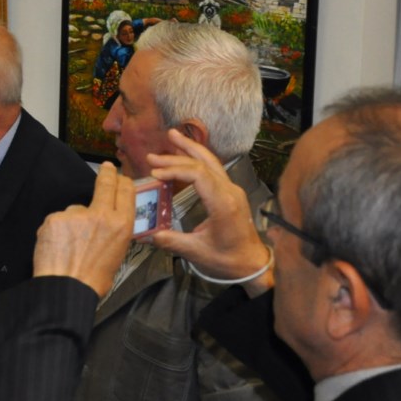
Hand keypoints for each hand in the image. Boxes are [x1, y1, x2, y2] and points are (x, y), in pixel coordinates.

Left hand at [32, 161, 136, 298]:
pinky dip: (56, 231)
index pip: (125, 192)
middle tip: (105, 168)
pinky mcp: (55, 218)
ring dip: (72, 223)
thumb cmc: (94, 278)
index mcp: (121, 225)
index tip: (118, 175)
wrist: (67, 287)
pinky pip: (58, 220)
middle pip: (104, 185)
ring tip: (69, 245)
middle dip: (106, 174)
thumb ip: (112, 232)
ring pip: (75, 210)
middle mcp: (101, 215)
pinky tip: (57, 246)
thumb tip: (105, 223)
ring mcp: (76, 214)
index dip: (122, 181)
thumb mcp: (117, 254)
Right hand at [144, 129, 272, 293]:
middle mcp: (230, 191)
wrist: (253, 265)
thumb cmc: (228, 260)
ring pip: (211, 162)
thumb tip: (147, 233)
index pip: (198, 175)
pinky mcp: (230, 193)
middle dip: (176, 156)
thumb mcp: (197, 253)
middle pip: (203, 164)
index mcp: (223, 204)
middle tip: (152, 156)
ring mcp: (232, 190)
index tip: (154, 174)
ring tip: (172, 136)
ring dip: (190, 149)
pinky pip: (213, 169)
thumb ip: (171, 241)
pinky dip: (197, 159)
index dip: (174, 170)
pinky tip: (186, 154)